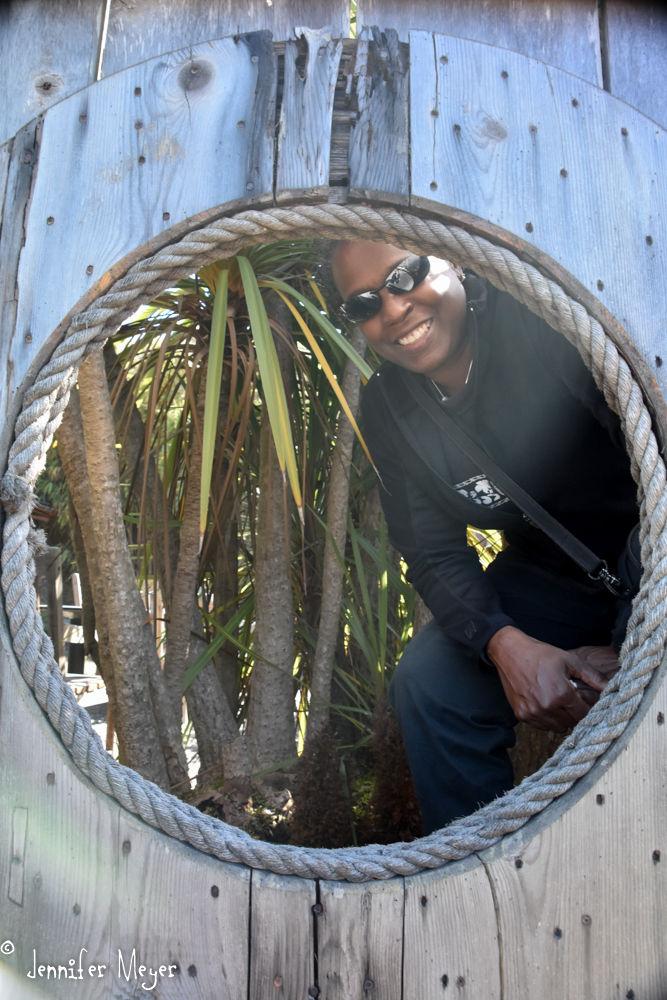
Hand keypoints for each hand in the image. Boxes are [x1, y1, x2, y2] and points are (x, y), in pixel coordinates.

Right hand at [485, 626, 609, 731]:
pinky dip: (547, 719)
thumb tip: (612, 687)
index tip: (585, 702)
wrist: (511, 653)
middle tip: (571, 699)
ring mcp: (533, 712)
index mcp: (561, 694)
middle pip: (572, 723)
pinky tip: (545, 703)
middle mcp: (547, 707)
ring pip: (557, 727)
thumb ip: (593, 677)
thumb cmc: (542, 655)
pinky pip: (542, 726)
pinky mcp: (522, 715)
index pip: (584, 715)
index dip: (587, 709)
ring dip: (561, 718)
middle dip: (574, 713)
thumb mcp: (570, 661)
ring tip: (558, 701)